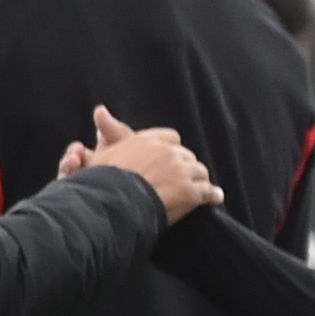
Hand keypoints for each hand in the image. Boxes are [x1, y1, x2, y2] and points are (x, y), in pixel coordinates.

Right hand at [80, 102, 217, 220]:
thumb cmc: (103, 181)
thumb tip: (100, 113)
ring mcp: (182, 172)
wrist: (115, 202)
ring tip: (199, 188)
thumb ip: (108, 135)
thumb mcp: (101, 155)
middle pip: (187, 156)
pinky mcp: (191, 192)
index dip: (171, 149)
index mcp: (148, 141)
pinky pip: (208, 191)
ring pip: (200, 171)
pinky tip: (214, 198)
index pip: (171, 138)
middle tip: (184, 177)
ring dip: (199, 180)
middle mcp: (168, 153)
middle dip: (185, 166)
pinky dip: (212, 195)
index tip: (171, 159)